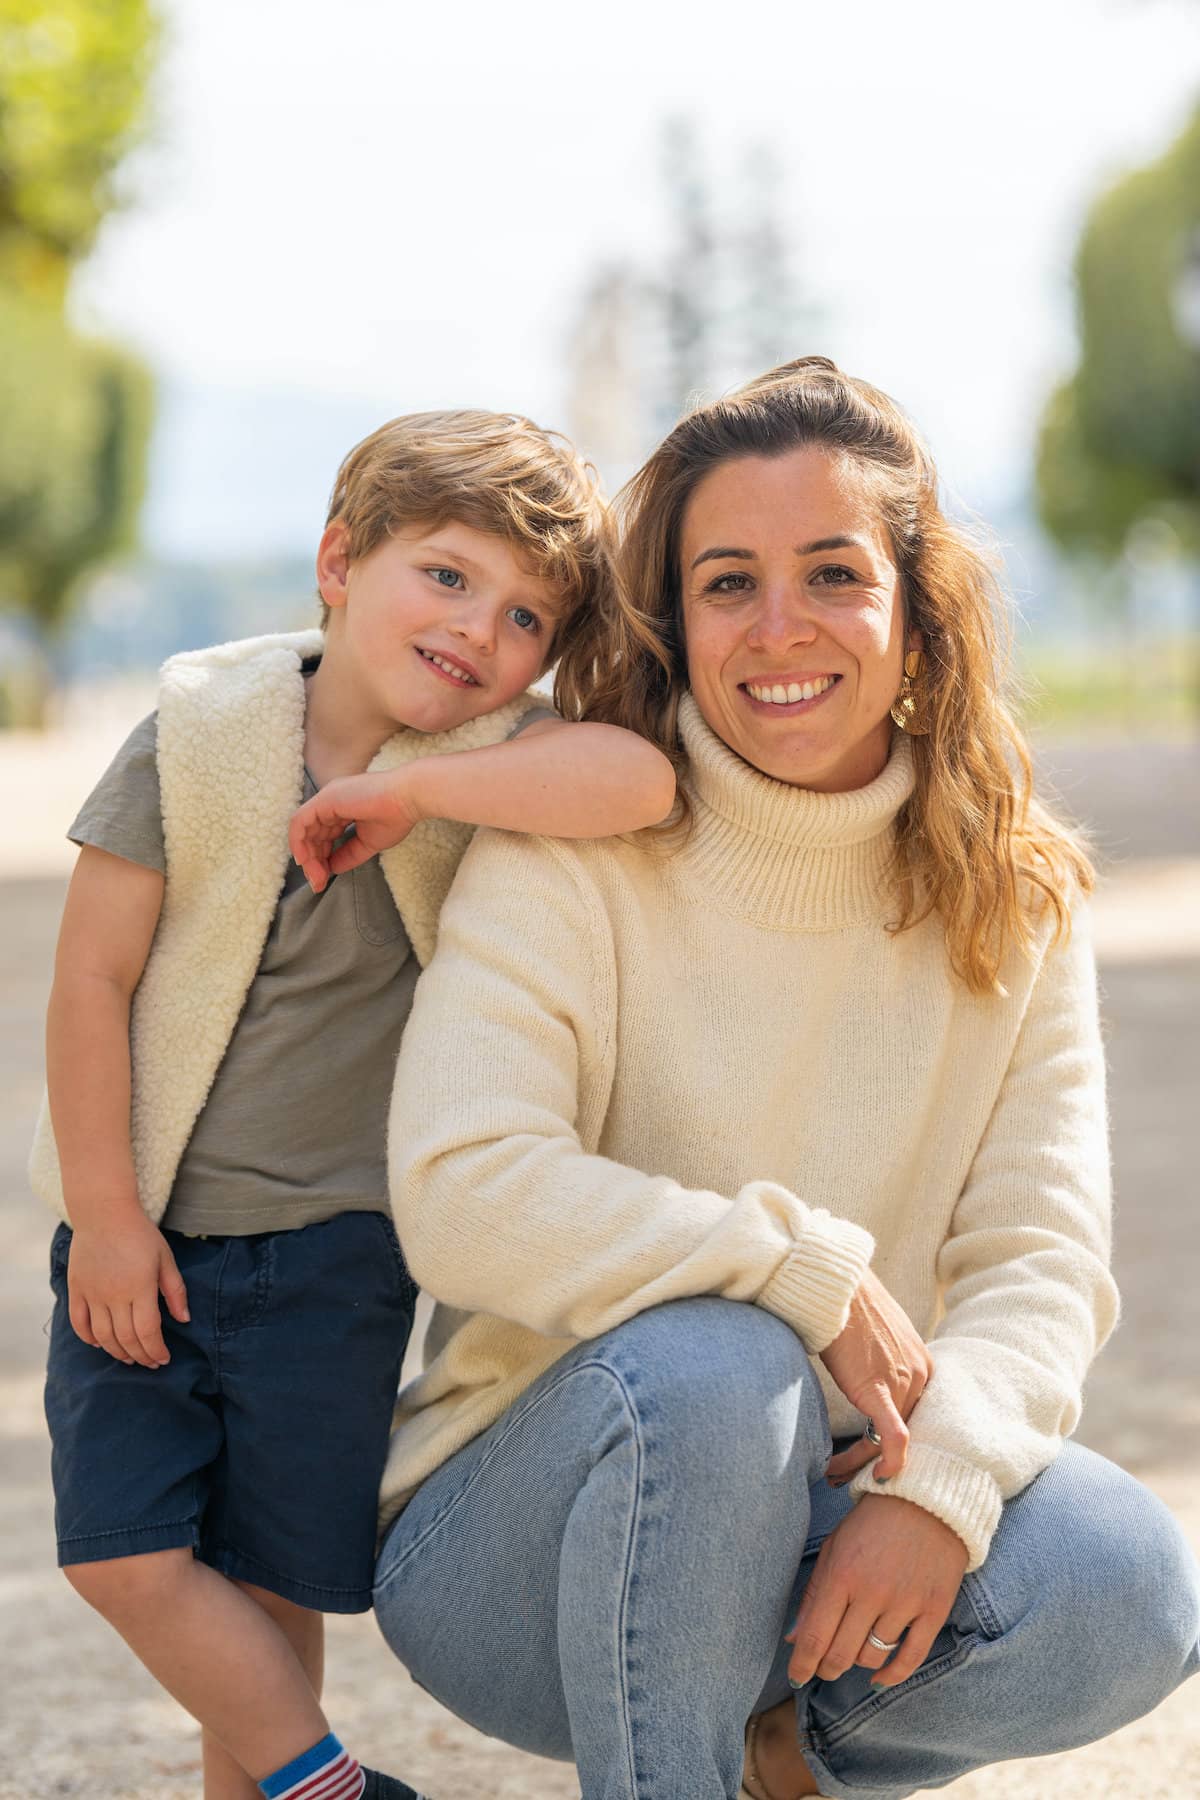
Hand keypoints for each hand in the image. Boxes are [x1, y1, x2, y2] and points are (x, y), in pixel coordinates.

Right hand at [66, 1214, 189, 1367]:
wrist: (104, 1212)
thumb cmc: (140, 1234)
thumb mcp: (165, 1258)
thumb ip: (175, 1291)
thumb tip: (184, 1319)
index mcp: (140, 1288)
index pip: (147, 1332)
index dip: (156, 1350)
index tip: (164, 1359)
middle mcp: (114, 1295)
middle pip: (125, 1339)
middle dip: (140, 1356)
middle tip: (150, 1362)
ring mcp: (92, 1294)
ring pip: (102, 1337)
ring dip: (117, 1352)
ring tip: (130, 1357)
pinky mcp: (76, 1289)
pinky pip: (79, 1323)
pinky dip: (89, 1339)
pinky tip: (100, 1344)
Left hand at [288, 770, 423, 892]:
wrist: (408, 798)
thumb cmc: (396, 816)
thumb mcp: (368, 843)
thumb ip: (348, 855)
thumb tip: (332, 869)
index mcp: (341, 808)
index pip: (323, 834)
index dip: (321, 857)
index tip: (324, 877)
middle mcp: (330, 801)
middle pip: (311, 834)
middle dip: (313, 861)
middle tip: (317, 883)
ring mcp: (326, 798)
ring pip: (303, 830)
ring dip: (307, 856)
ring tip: (315, 877)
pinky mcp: (324, 800)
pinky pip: (299, 823)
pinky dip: (298, 842)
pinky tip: (305, 861)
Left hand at [786, 1493, 968, 1688]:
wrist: (928, 1500)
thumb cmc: (873, 1523)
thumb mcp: (835, 1547)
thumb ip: (813, 1593)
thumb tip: (794, 1639)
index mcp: (842, 1573)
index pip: (815, 1636)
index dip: (802, 1664)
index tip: (796, 1677)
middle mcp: (872, 1592)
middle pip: (842, 1653)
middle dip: (827, 1667)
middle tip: (823, 1667)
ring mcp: (906, 1602)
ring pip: (873, 1656)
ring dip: (858, 1662)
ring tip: (854, 1651)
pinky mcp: (934, 1609)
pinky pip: (911, 1658)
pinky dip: (893, 1675)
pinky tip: (880, 1677)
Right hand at [819, 1269, 932, 1481]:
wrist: (836, 1286)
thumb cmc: (849, 1305)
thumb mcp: (876, 1336)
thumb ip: (880, 1362)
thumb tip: (862, 1376)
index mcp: (923, 1364)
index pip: (912, 1416)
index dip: (890, 1442)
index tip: (869, 1455)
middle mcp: (921, 1375)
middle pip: (901, 1431)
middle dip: (873, 1457)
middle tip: (846, 1472)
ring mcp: (904, 1382)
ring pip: (888, 1437)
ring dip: (860, 1460)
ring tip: (834, 1471)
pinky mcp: (880, 1388)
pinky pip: (891, 1435)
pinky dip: (887, 1459)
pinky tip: (877, 1476)